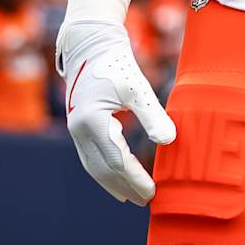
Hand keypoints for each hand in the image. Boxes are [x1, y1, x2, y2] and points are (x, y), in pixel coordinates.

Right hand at [56, 18, 175, 203]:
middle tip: (146, 200)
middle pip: (103, 169)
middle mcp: (80, 131)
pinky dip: (103, 170)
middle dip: (124, 186)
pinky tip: (115, 177)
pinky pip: (90, 157)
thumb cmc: (117, 63)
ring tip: (130, 196)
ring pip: (93, 166)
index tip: (152, 192)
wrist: (91, 44)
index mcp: (93, 122)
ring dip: (112, 183)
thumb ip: (152, 115)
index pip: (117, 160)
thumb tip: (168, 142)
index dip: (135, 178)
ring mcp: (76, 130)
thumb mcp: (138, 87)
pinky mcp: (79, 126)